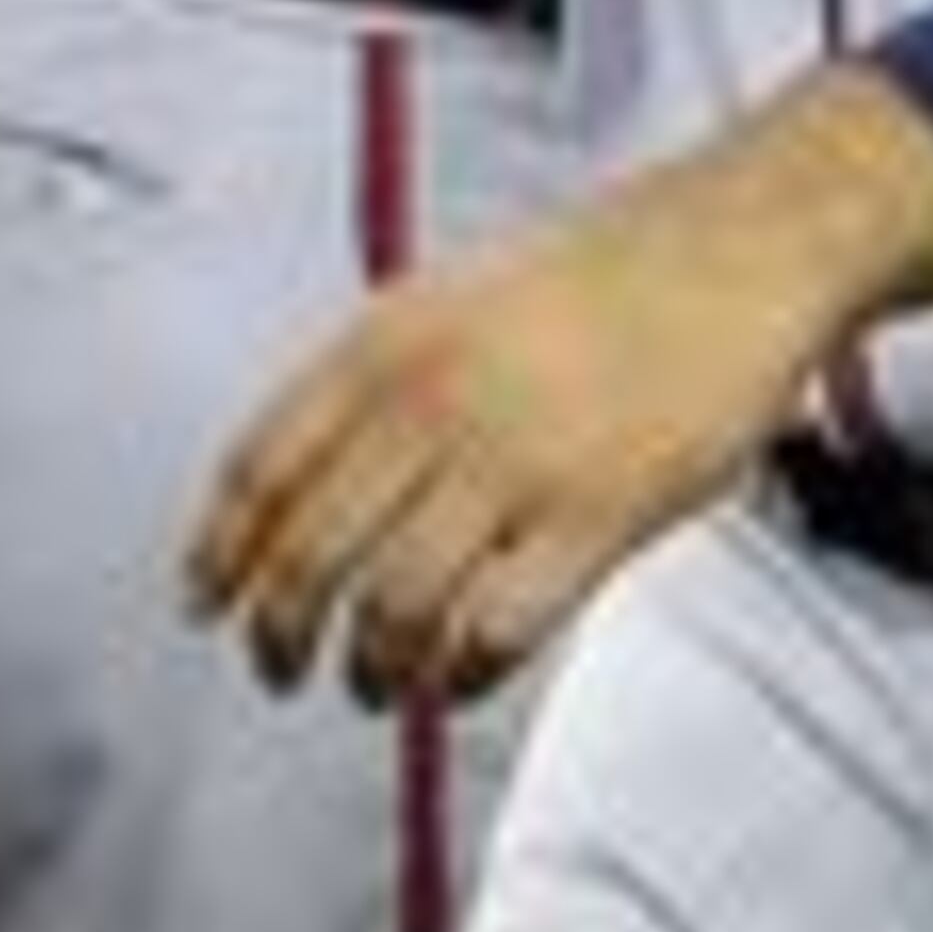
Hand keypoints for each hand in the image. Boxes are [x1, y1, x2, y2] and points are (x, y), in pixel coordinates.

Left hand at [185, 66, 932, 704]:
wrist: (729, 247)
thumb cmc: (595, 277)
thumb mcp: (449, 297)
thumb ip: (374, 380)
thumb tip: (298, 486)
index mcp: (386, 341)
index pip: (262, 468)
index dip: (219, 552)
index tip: (203, 603)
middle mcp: (434, 400)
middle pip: (311, 554)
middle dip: (280, 634)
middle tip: (281, 668)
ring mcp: (516, 461)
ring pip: (394, 610)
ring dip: (373, 670)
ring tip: (379, 684)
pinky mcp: (597, 516)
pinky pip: (497, 631)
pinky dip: (464, 676)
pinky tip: (463, 675)